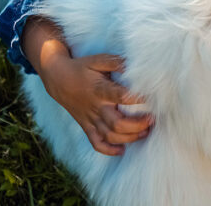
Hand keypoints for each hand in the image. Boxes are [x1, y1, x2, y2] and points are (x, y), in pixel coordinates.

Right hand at [20, 17, 152, 155]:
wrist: (58, 79)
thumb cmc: (82, 67)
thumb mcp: (98, 60)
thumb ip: (117, 63)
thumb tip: (135, 66)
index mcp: (100, 90)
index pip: (121, 97)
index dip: (138, 98)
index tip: (152, 98)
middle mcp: (96, 107)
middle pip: (118, 124)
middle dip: (137, 125)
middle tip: (152, 119)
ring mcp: (90, 119)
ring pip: (110, 136)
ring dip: (129, 138)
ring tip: (145, 132)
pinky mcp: (86, 126)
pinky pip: (96, 143)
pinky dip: (108, 150)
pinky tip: (121, 150)